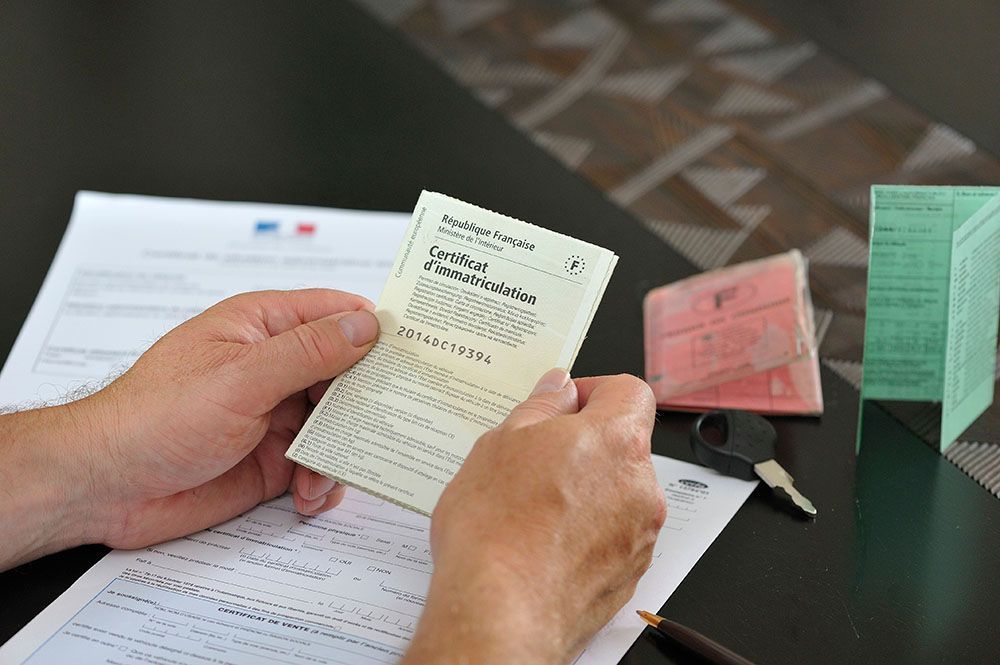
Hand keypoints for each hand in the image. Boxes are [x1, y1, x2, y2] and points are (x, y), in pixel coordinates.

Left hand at [0, 288, 379, 567]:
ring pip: (339, 426)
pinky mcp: (273, 461)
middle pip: (348, 374)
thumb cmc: (155, 417)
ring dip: (343, 452)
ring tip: (323, 475)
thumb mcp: (241, 377)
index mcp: (264, 327)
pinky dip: (322, 484)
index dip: (377, 329)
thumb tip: (366, 325)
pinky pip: (320, 467)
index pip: (336, 314)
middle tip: (393, 425)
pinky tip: (306, 497)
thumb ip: (308, 352)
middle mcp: (275, 368)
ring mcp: (276, 415)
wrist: (107, 487)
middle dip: (369, 402)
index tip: (417, 352)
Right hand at [404, 370, 664, 664]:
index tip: (564, 404)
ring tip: (529, 507)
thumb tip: (559, 389)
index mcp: (616, 440)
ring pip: (617, 494)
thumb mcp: (501, 442)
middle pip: (623, 446)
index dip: (595, 391)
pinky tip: (541, 542)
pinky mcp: (628, 577)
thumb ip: (541, 407)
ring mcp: (639, 536)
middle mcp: (641, 486)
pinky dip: (585, 533)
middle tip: (532, 458)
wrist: (500, 613)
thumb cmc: (497, 530)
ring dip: (584, 491)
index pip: (630, 392)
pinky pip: (611, 537)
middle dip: (583, 445)